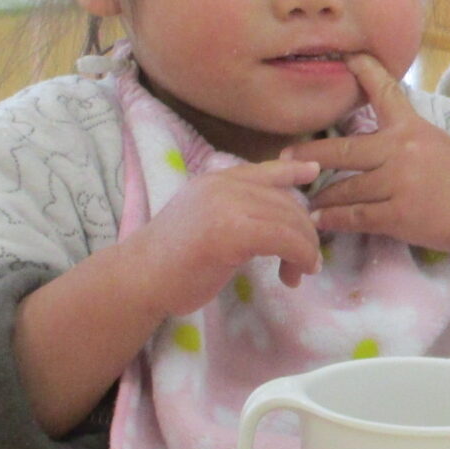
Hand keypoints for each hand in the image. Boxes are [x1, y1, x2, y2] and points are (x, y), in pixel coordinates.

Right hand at [124, 157, 322, 318]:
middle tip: (305, 264)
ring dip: (304, 250)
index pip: (264, 169)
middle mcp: (223, 185)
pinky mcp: (231, 232)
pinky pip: (285, 239)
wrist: (137, 279)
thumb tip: (274, 217)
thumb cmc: (170, 261)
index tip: (312, 171)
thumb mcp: (205, 221)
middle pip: (287, 201)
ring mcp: (226, 205)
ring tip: (299, 273)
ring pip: (291, 221)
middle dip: (304, 233)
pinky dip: (299, 257)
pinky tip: (293, 275)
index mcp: (215, 180)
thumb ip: (235, 211)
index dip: (293, 169)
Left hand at [286, 52, 449, 256]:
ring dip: (320, 197)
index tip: (346, 56)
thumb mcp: (433, 140)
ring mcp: (400, 184)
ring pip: (345, 189)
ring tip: (304, 200)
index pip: (385, 92)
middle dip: (310, 154)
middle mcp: (402, 150)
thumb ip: (401, 132)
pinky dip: (333, 220)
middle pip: (342, 151)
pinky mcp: (399, 215)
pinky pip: (355, 217)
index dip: (364, 71)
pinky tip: (320, 221)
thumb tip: (363, 128)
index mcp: (412, 127)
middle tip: (285, 156)